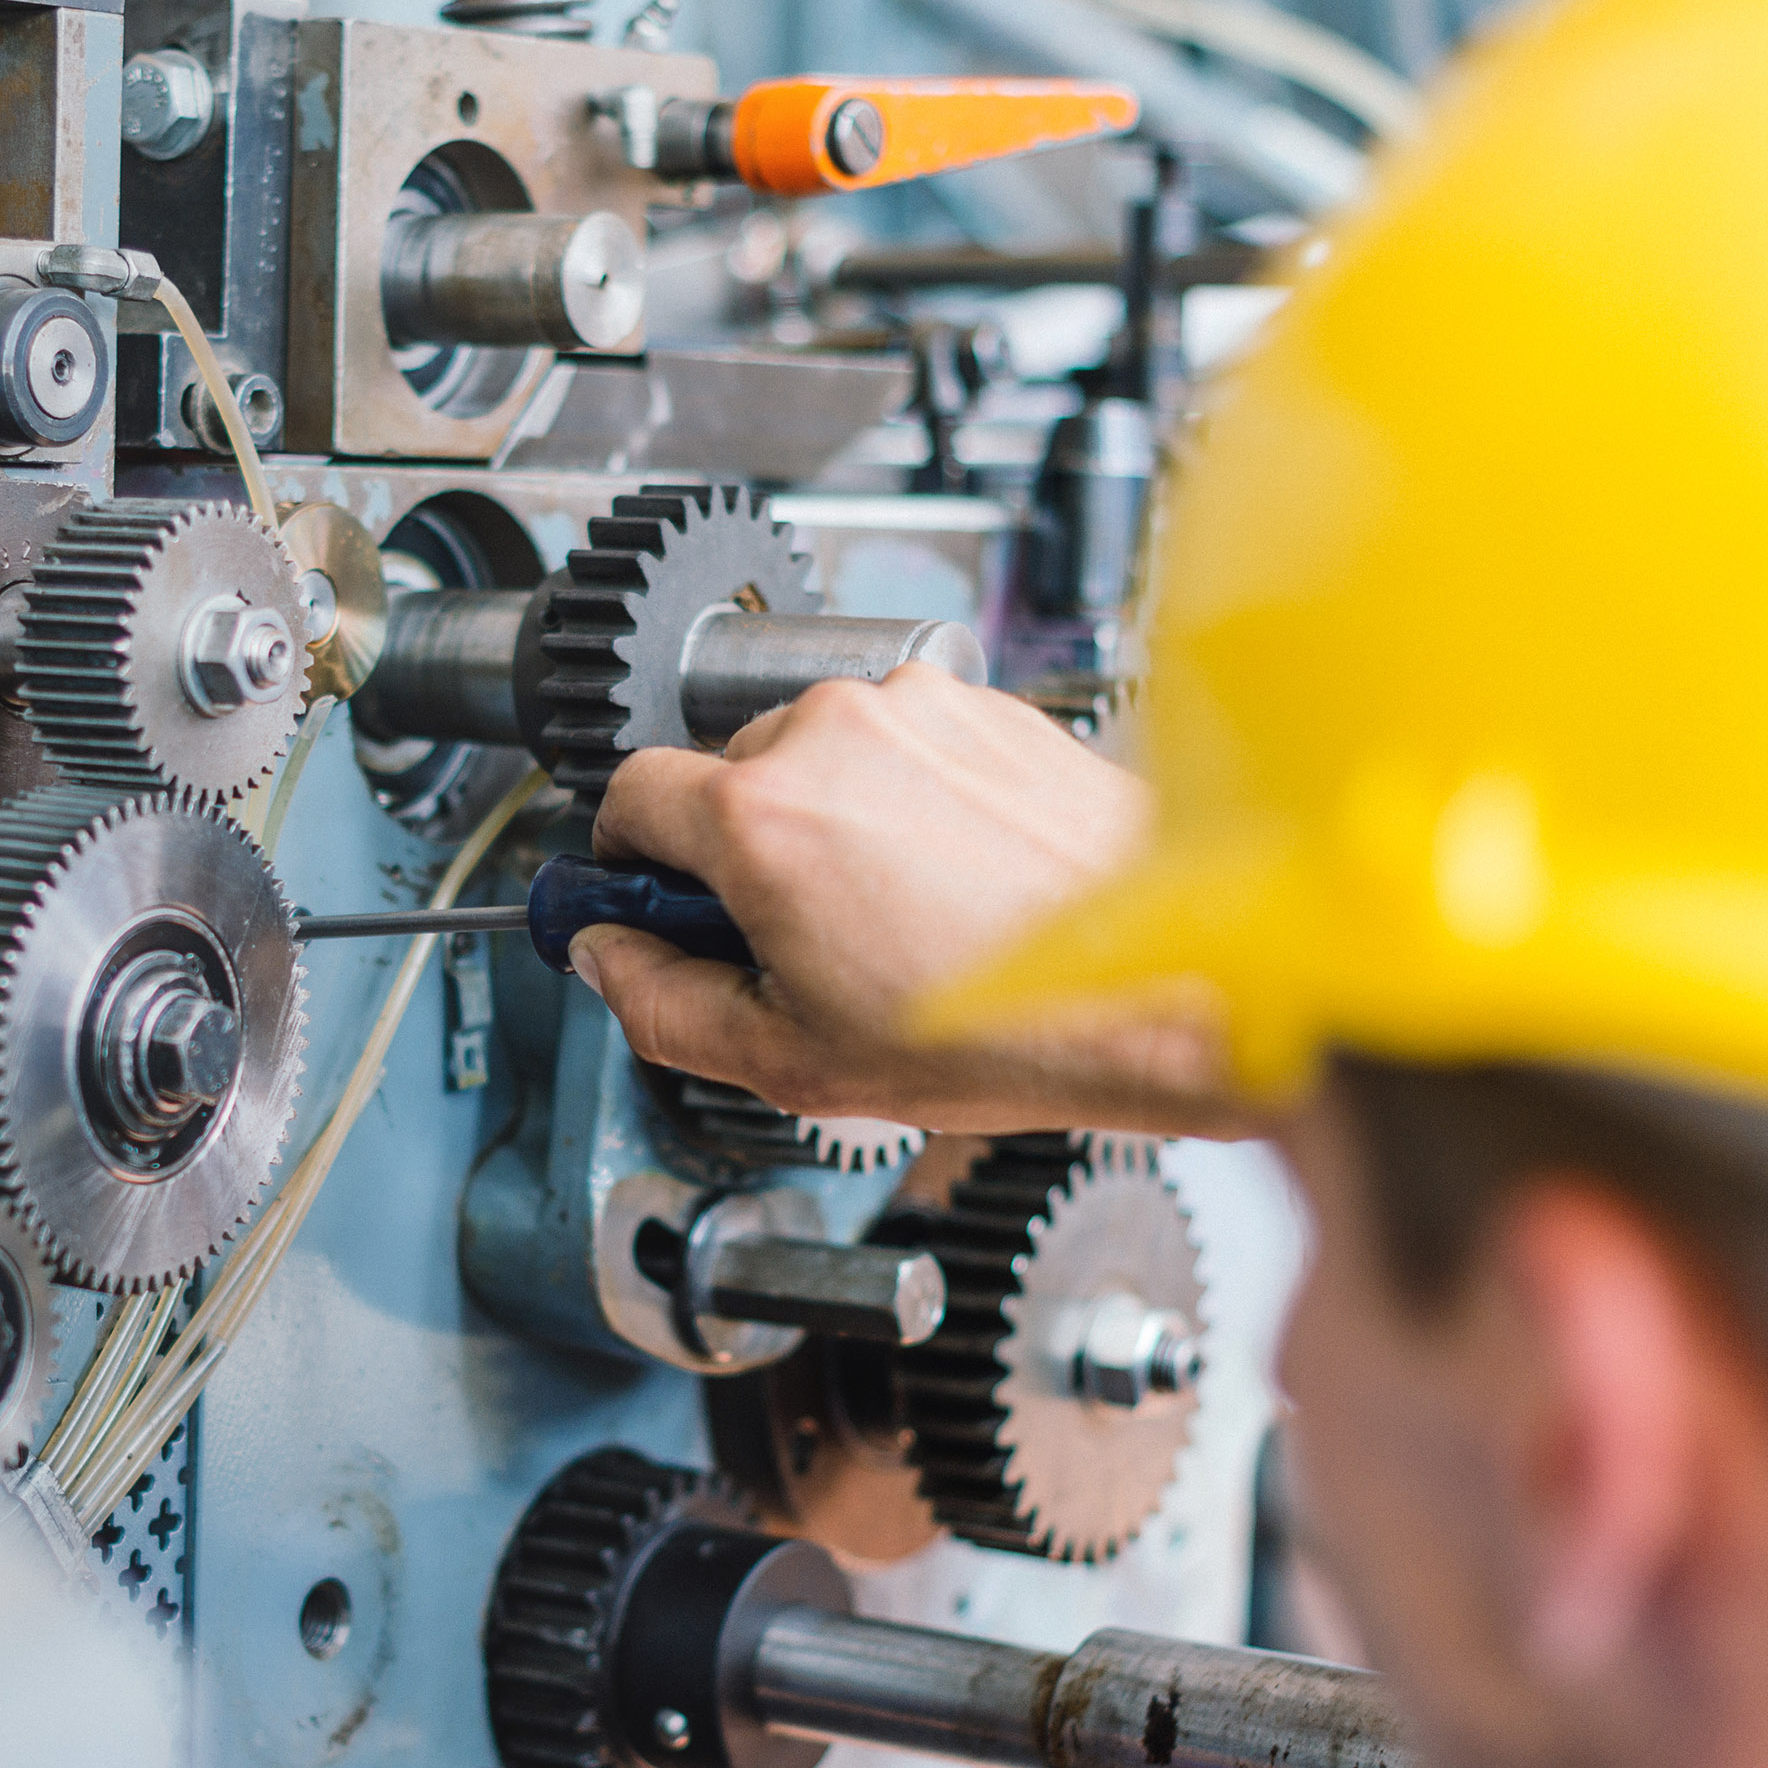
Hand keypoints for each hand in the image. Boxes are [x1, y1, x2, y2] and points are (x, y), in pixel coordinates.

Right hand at [575, 663, 1247, 1136]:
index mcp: (761, 815)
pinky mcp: (986, 706)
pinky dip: (908, 801)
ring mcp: (917, 710)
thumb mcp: (787, 1060)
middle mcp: (833, 732)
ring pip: (818, 755)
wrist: (1162, 985)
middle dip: (741, 853)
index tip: (647, 902)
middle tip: (797, 941)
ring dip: (829, 820)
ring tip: (894, 915)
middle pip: (724, 776)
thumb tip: (606, 958)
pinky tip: (952, 880)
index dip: (628, 864)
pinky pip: (904, 745)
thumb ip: (659, 1004)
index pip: (626, 796)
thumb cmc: (1000, 1027)